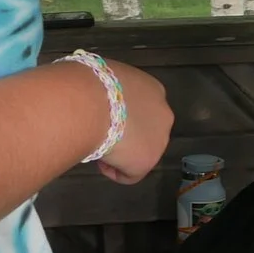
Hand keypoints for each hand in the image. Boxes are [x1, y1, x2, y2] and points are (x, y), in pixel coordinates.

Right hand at [96, 60, 174, 185]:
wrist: (90, 104)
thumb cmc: (91, 85)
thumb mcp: (105, 79)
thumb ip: (111, 90)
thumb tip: (98, 99)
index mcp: (153, 89)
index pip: (142, 107)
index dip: (122, 115)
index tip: (103, 119)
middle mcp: (163, 113)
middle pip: (145, 130)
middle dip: (126, 134)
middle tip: (101, 134)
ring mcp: (159, 139)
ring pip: (139, 152)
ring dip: (121, 152)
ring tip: (98, 147)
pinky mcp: (147, 162)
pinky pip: (130, 174)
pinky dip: (114, 171)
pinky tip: (100, 162)